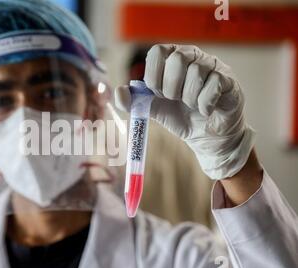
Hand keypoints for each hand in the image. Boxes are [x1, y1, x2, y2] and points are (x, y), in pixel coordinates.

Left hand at [116, 44, 255, 179]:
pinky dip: (204, 103)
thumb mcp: (153, 109)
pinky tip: (205, 110)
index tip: (158, 93)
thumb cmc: (180, 117)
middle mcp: (194, 56)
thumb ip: (134, 101)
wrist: (205, 137)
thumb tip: (118, 93)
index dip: (154, 75)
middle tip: (175, 100)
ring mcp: (213, 66)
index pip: (157, 51)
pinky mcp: (229, 80)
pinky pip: (214, 84)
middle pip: (178, 58)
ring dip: (188, 98)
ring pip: (197, 72)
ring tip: (191, 106)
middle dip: (170, 87)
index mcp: (172, 58)